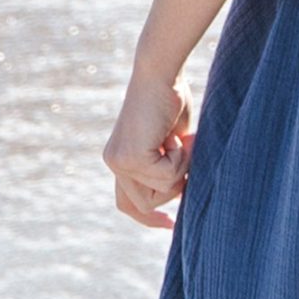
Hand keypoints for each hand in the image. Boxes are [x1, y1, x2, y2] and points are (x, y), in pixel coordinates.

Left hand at [103, 67, 192, 229]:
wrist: (161, 73)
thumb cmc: (171, 99)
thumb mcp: (170, 142)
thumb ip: (166, 167)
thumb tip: (181, 194)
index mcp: (119, 160)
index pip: (127, 204)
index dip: (148, 218)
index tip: (171, 225)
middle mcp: (113, 163)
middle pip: (145, 204)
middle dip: (173, 186)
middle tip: (185, 153)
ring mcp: (119, 162)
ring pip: (161, 192)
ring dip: (181, 168)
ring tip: (179, 139)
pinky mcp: (131, 158)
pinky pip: (168, 176)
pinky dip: (182, 158)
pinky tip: (175, 135)